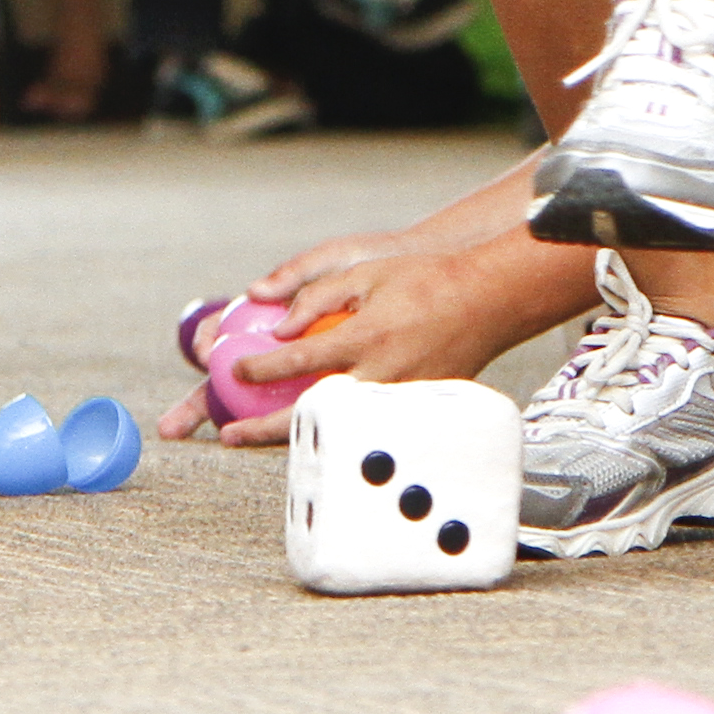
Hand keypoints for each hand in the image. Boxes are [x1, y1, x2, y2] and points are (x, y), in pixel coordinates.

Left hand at [189, 237, 533, 447]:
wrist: (487, 301)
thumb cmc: (423, 278)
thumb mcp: (364, 271)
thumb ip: (316, 295)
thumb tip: (276, 325)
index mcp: (366, 336)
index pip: (301, 358)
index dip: (263, 367)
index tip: (234, 368)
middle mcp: (381, 374)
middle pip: (311, 411)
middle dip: (264, 428)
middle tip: (226, 435)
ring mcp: (399, 398)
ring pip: (335, 428)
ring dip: (293, 438)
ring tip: (255, 441)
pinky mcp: (414, 410)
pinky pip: (363, 426)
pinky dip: (331, 432)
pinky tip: (306, 434)